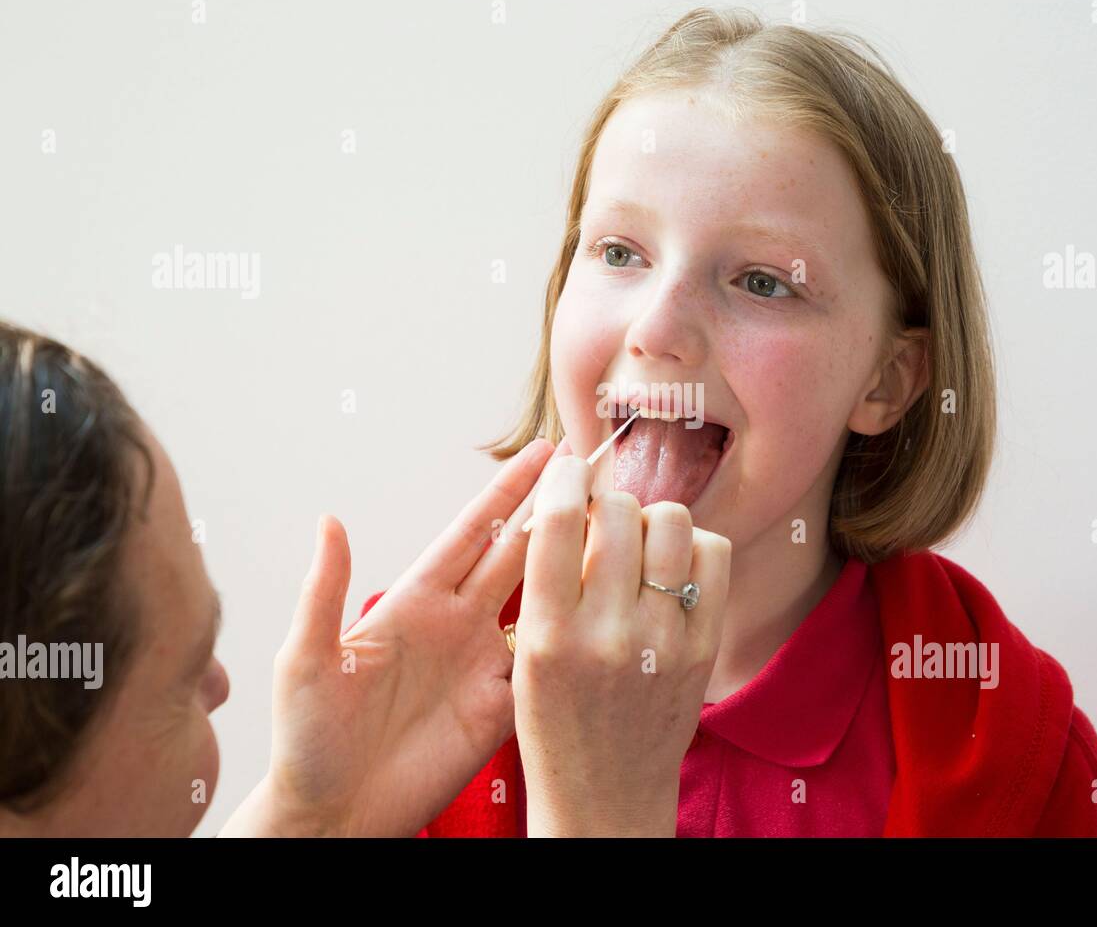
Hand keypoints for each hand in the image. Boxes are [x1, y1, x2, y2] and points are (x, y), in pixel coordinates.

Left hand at [221, 436, 570, 836]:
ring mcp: (482, 665)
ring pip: (541, 603)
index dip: (507, 492)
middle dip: (555, 512)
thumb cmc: (307, 740)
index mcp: (413, 602)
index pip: (471, 534)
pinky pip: (545, 666)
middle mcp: (456, 625)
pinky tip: (610, 612)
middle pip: (517, 556)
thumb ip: (325, 592)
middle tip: (595, 474)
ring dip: (576, 567)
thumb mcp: (305, 660)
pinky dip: (577, 638)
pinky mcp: (501, 710)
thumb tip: (329, 521)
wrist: (333, 814)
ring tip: (617, 530)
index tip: (543, 455)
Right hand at [512, 456, 732, 836]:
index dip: (563, 478)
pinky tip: (673, 569)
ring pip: (671, 521)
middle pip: (619, 510)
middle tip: (603, 523)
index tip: (567, 470)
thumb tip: (576, 497)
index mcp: (548, 634)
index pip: (555, 521)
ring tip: (639, 546)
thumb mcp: (527, 653)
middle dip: (607, 502)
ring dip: (651, 519)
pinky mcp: (703, 648)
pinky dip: (693, 546)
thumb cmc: (555, 719)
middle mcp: (607, 633)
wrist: (604, 792)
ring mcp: (662, 641)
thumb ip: (547, 580)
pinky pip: (713, 554)